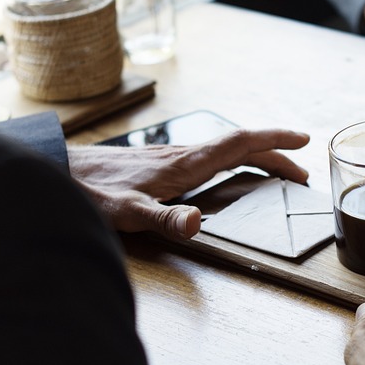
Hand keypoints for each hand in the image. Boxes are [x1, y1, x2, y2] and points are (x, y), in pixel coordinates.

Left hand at [68, 128, 310, 238]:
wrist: (61, 172)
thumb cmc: (93, 193)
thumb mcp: (129, 213)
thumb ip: (165, 219)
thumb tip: (198, 224)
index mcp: (185, 163)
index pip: (240, 143)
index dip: (274, 140)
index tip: (302, 140)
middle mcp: (184, 153)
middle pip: (240, 145)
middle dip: (275, 154)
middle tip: (302, 172)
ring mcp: (174, 155)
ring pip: (227, 149)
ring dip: (257, 156)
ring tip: (277, 173)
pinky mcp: (163, 162)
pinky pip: (212, 156)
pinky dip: (235, 160)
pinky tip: (229, 174)